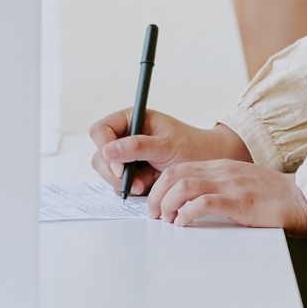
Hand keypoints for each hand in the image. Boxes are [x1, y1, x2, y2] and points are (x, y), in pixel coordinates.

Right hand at [89, 109, 250, 194]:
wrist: (206, 162)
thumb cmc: (192, 146)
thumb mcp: (167, 145)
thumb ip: (137, 147)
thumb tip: (108, 150)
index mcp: (132, 119)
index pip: (101, 131)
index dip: (105, 148)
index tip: (120, 167)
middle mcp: (125, 135)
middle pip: (100, 154)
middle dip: (114, 173)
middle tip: (133, 184)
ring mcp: (126, 155)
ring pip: (106, 171)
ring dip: (123, 182)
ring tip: (147, 183)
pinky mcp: (130, 171)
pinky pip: (117, 183)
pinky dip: (130, 187)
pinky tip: (148, 184)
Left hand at [147, 159, 306, 234]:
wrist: (304, 198)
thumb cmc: (274, 197)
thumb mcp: (241, 184)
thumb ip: (219, 188)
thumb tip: (190, 204)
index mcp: (221, 167)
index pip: (179, 168)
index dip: (159, 187)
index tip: (154, 205)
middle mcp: (222, 172)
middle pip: (174, 175)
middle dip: (156, 196)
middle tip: (154, 216)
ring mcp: (231, 185)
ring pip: (183, 187)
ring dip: (167, 205)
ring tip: (167, 221)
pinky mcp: (239, 202)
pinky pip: (203, 203)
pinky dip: (186, 213)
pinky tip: (184, 224)